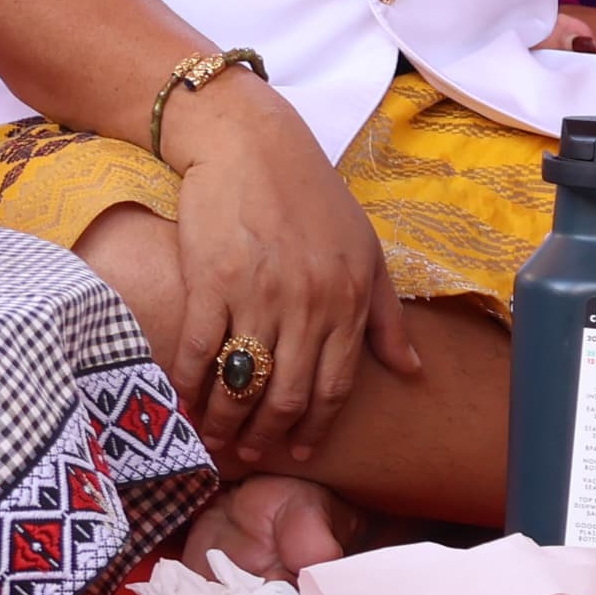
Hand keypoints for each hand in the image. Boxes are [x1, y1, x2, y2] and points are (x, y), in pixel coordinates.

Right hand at [163, 75, 418, 467]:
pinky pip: (199, 351)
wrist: (248, 141)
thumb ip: (387, 315)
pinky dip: (189, 385)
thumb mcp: (365, 248)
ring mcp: (258, 294)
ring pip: (244, 383)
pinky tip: (183, 401)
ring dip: (227, 422)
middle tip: (252, 454)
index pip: (335, 386)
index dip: (315, 427)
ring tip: (215, 439)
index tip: (300, 452)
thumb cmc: (309, 193)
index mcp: (348, 298)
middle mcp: (308, 303)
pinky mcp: (210, 281)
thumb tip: (412, 370)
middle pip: (288, 395)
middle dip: (270, 436)